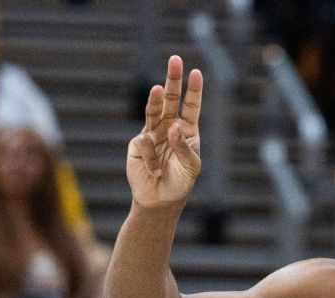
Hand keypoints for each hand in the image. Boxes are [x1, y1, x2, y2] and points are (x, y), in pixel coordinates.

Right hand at [127, 55, 203, 207]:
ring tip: (159, 89)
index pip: (190, 106)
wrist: (160, 200)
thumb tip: (173, 126)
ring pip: (153, 111)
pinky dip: (152, 157)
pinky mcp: (138, 144)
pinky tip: (155, 170)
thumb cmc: (180, 182)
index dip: (193, 90)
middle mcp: (169, 127)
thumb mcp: (191, 166)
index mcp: (187, 130)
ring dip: (156, 100)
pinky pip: (145, 143)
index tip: (196, 73)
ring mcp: (152, 133)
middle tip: (175, 60)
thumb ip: (184, 146)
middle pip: (171, 99)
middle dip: (173, 80)